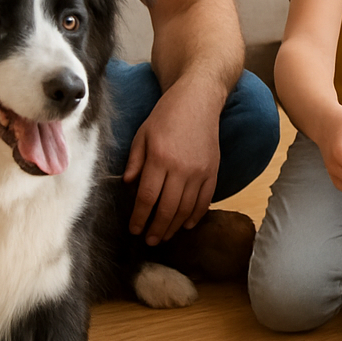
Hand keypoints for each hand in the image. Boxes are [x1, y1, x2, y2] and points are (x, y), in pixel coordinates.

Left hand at [124, 76, 222, 244]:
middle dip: (156, 229)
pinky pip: (205, 200)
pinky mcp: (213, 171)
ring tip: (165, 236)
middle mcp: (181, 168)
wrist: (198, 100)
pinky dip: (196, 215)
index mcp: (159, 158)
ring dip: (174, 226)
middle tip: (149, 240)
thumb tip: (128, 185)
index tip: (134, 229)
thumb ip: (135, 161)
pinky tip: (186, 224)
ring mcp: (200, 171)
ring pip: (186, 208)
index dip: (140, 217)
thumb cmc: (166, 115)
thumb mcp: (142, 134)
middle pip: (167, 208)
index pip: (147, 197)